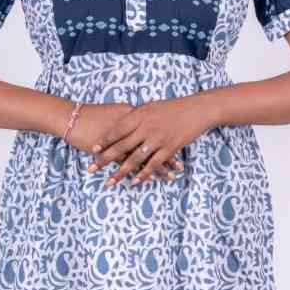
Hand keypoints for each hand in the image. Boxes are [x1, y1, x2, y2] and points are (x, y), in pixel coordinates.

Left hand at [84, 94, 213, 184]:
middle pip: (122, 146)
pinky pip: (153, 164)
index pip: (118, 129)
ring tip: (109, 182)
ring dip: (121, 172)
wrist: (197, 109)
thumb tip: (120, 120)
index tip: (93, 149)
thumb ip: (136, 115)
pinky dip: (144, 174)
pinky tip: (134, 182)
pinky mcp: (169, 148)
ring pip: (135, 159)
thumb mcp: (151, 106)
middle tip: (92, 169)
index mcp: (140, 115)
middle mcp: (146, 127)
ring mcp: (157, 139)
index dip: (105, 140)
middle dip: (105, 159)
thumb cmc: (173, 107)